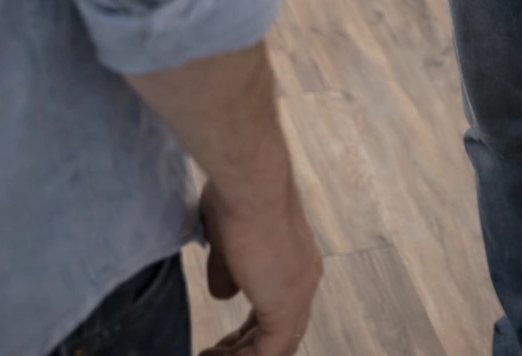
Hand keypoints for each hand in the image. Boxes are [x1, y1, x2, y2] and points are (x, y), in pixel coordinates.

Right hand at [197, 176, 322, 355]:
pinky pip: (268, 353)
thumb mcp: (226, 238)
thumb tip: (224, 294)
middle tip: (216, 353)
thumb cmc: (236, 195)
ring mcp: (299, 292)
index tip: (225, 341)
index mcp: (296, 259)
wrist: (250, 183)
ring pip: (275, 346)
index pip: (277, 306)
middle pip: (279, 331)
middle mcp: (305, 277)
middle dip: (245, 347)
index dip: (249, 330)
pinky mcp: (284, 305)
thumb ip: (228, 269)